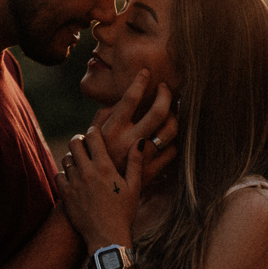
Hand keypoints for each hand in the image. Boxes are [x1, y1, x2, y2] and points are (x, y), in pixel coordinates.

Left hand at [55, 127, 143, 253]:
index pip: (93, 137)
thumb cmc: (124, 212)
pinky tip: (72, 178)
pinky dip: (64, 173)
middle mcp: (87, 172)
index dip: (93, 131)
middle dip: (79, 140)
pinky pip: (58, 175)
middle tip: (84, 144)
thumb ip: (135, 162)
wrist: (107, 237)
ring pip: (66, 158)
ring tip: (80, 162)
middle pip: (74, 143)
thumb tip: (140, 141)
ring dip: (72, 157)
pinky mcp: (65, 195)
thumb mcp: (134, 186)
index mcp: (104, 167)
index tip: (95, 133)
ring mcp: (74, 183)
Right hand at [93, 71, 177, 185]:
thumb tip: (121, 99)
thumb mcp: (94, 135)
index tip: (146, 73)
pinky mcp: (153, 171)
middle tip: (164, 88)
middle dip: (166, 94)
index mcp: (113, 129)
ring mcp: (143, 156)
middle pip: (159, 111)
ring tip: (170, 111)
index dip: (140, 81)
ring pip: (170, 130)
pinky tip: (167, 136)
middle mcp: (129, 141)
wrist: (96, 195)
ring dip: (174, 116)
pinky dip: (172, 141)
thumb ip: (106, 115)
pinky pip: (173, 150)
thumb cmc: (93, 159)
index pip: (130, 98)